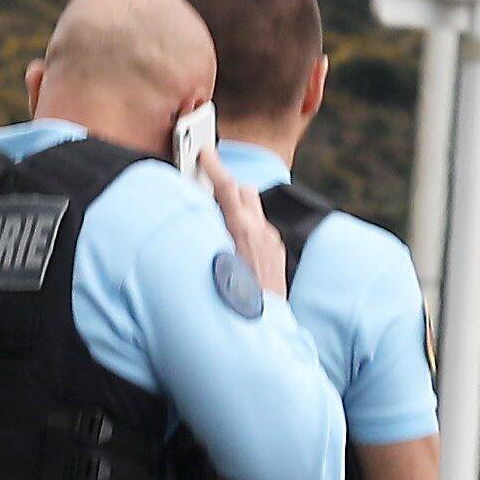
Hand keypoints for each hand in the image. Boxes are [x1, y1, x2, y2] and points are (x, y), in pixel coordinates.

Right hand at [197, 147, 291, 298]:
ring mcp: (272, 242)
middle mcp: (262, 232)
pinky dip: (247, 229)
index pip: (228, 187)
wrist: (263, 327)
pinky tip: (235, 247)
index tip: (204, 152)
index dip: (214, 166)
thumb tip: (201, 216)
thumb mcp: (214, 262)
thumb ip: (210, 233)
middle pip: (244, 191)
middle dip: (227, 184)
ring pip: (253, 211)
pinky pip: (261, 230)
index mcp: (242, 232)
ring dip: (237, 208)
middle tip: (207, 185)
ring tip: (219, 220)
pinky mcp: (278, 253)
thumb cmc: (233, 301)